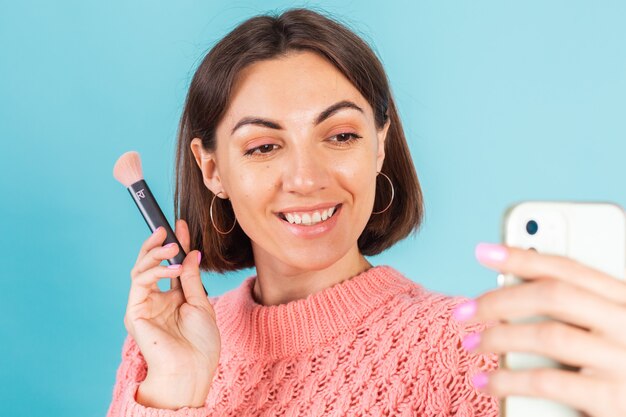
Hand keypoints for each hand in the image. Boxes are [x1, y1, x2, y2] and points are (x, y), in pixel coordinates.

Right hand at [124, 219, 219, 407]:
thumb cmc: (200, 343)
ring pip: (140, 270)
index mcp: (171, 298)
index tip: (181, 226)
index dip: (175, 245)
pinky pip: (139, 283)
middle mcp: (154, 300)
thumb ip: (191, 278)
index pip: (170, 265)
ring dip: (155, 255)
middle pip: (149, 264)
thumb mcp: (200, 304)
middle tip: (167, 230)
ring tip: (172, 248)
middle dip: (157, 245)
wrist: (192, 369)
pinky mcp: (135, 312)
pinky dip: (154, 271)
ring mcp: (143, 305)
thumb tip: (191, 252)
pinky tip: (171, 269)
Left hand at [453, 243, 625, 416]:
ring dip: (498, 338)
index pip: (569, 268)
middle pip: (553, 296)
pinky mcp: (614, 401)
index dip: (522, 256)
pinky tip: (488, 383)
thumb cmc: (624, 369)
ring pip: (546, 336)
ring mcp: (625, 361)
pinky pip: (547, 381)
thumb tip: (515, 290)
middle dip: (500, 299)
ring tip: (472, 344)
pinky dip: (509, 380)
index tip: (484, 252)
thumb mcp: (615, 327)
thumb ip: (582, 309)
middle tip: (464, 311)